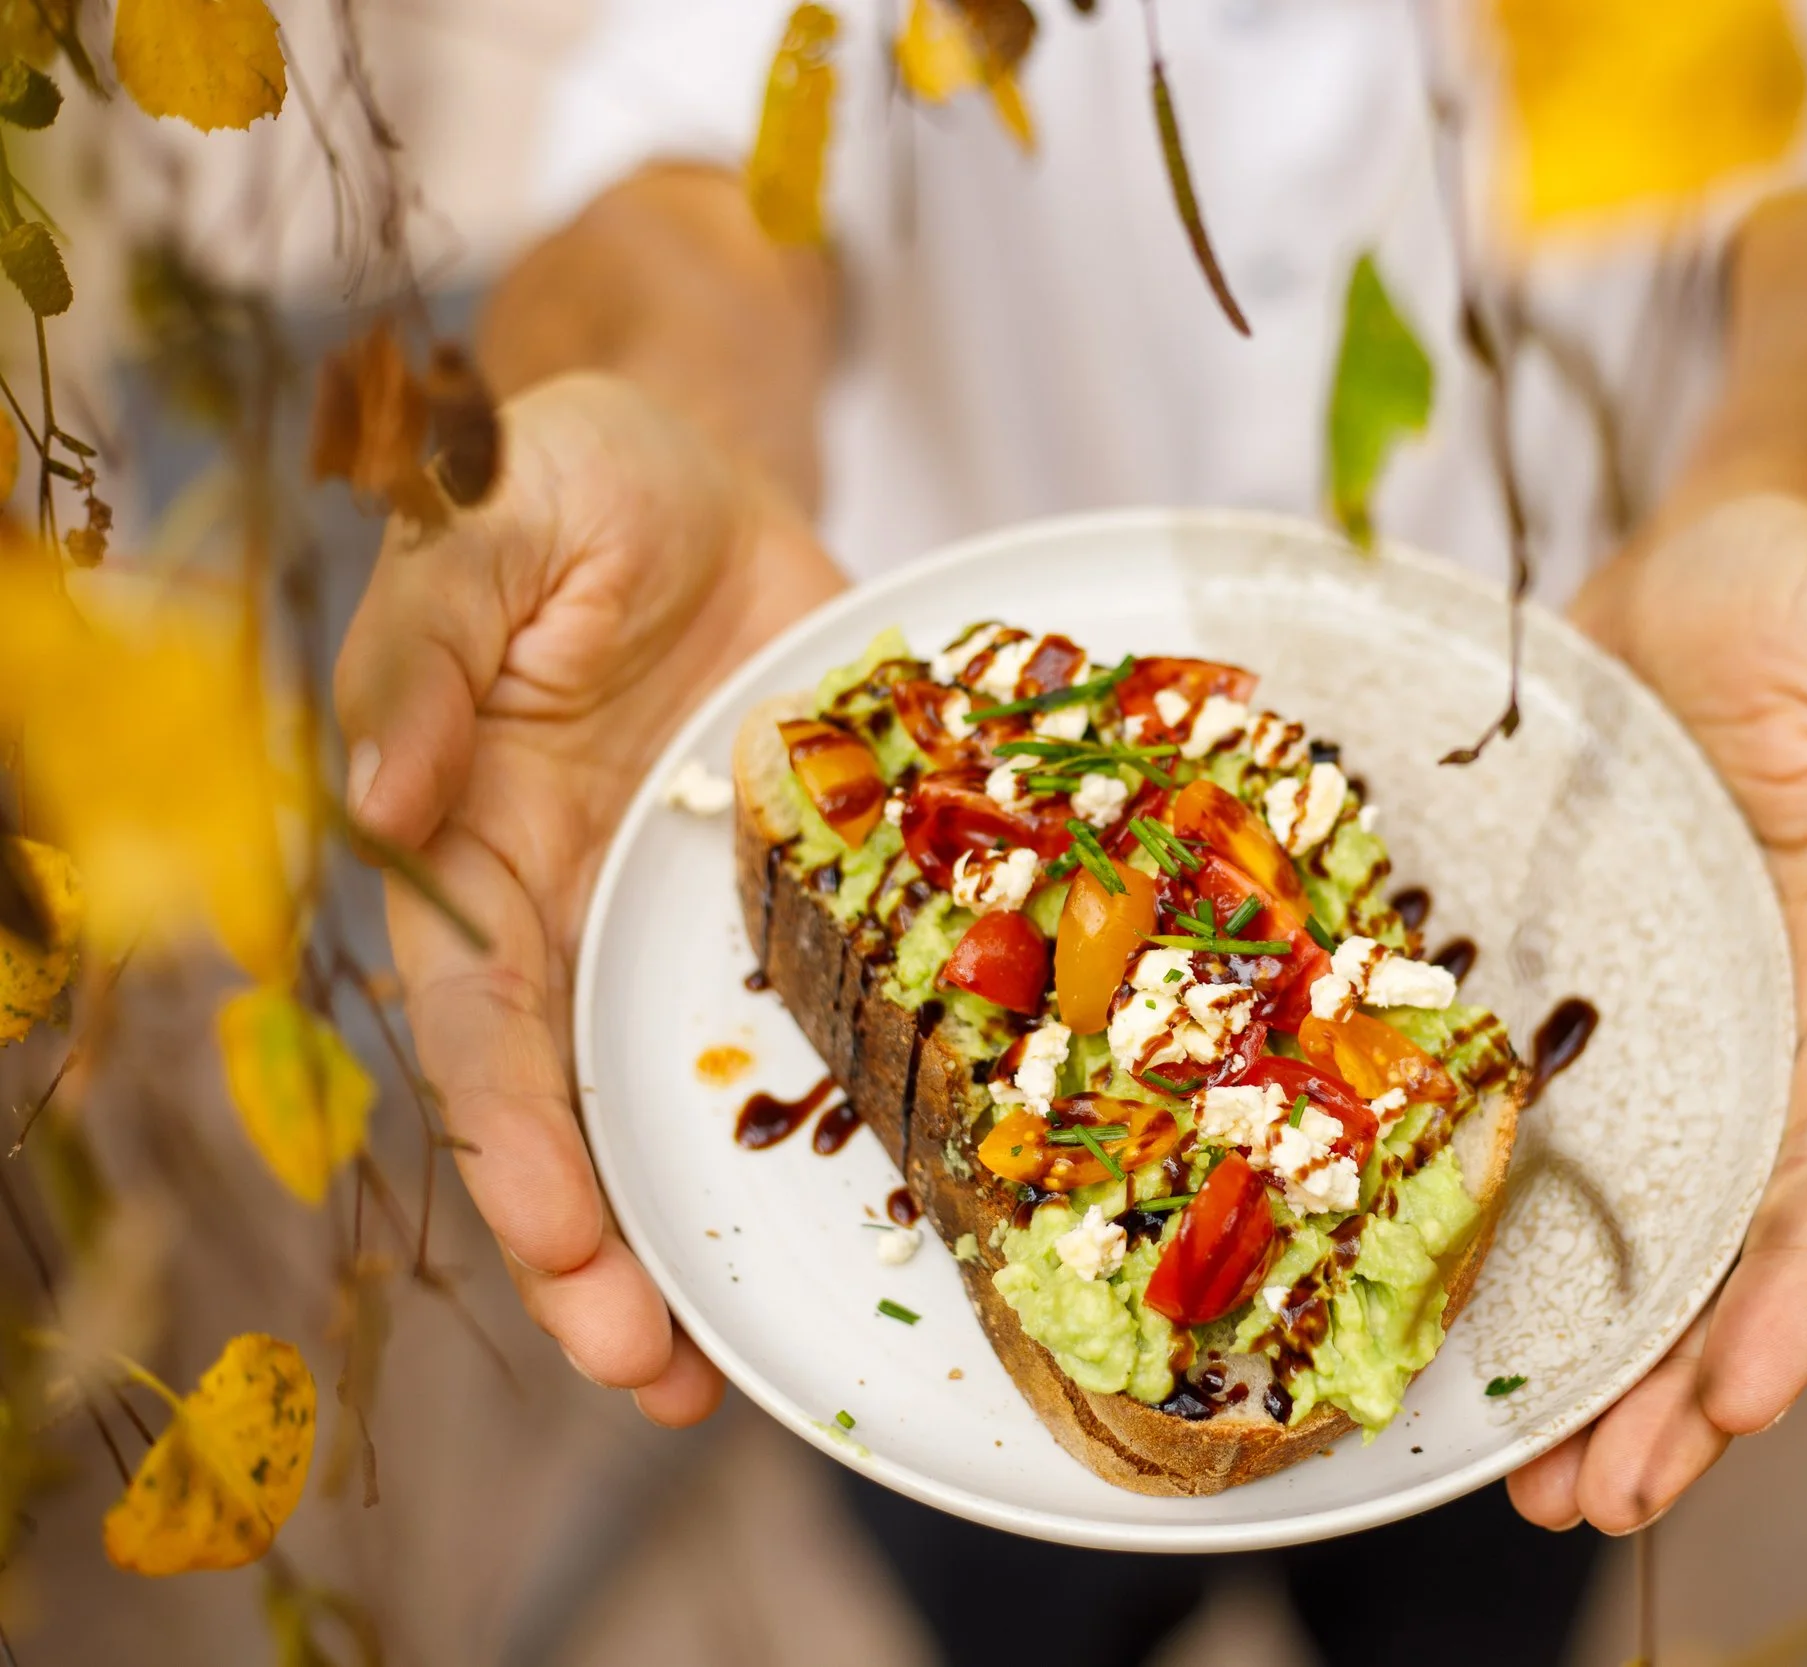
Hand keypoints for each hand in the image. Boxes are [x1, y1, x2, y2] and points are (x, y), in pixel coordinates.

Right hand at [336, 372, 842, 1424]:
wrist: (707, 469)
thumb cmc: (567, 487)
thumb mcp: (485, 531)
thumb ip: (421, 649)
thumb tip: (377, 789)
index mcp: (473, 853)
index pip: (478, 1028)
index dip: (516, 1144)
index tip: (567, 1245)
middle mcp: (573, 916)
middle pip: (577, 1113)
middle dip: (604, 1256)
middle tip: (657, 1378)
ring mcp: (685, 921)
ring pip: (692, 1101)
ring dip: (716, 1234)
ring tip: (753, 1373)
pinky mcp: (796, 898)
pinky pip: (818, 1018)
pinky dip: (841, 1118)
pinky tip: (896, 1206)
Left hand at [1509, 493, 1806, 1532]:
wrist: (1688, 550)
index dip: (1799, 1280)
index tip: (1739, 1393)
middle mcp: (1775, 1018)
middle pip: (1736, 1229)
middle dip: (1683, 1371)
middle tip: (1605, 1502)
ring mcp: (1671, 1013)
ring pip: (1642, 1213)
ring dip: (1598, 1349)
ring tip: (1540, 1487)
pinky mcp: (1576, 983)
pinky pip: (1544, 1121)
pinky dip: (1511, 1227)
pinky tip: (1462, 1328)